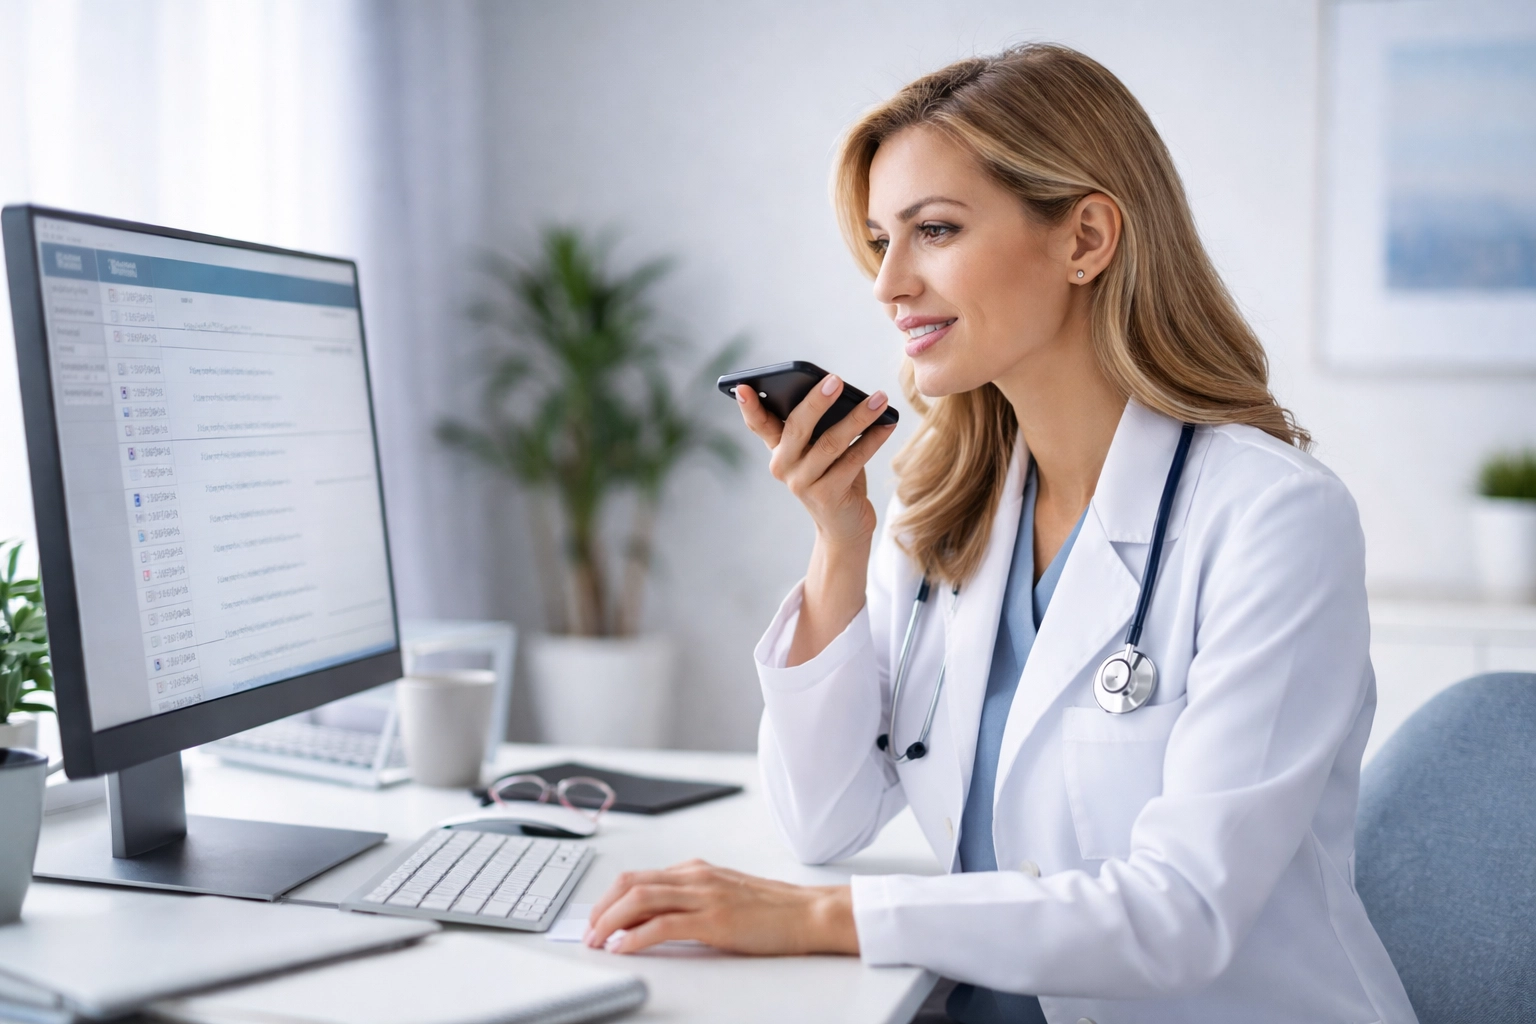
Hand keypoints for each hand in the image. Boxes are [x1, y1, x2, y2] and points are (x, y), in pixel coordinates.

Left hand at [584, 859, 857, 955]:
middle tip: (589, 933)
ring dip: (611, 922)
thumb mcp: (725, 895)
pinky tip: (624, 948)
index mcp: (696, 870)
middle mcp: (696, 877)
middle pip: (631, 884)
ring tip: (598, 942)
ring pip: (640, 899)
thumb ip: (692, 900)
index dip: (609, 898)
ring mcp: (704, 895)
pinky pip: (664, 924)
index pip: (638, 877)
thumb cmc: (773, 910)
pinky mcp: (714, 919)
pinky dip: (636, 936)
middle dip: (602, 909)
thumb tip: (656, 920)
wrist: (809, 912)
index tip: (596, 919)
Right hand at [735, 375, 896, 550]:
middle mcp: (784, 466)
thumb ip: (820, 426)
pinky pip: (852, 460)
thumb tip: (841, 393)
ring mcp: (803, 483)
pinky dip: (872, 439)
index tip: (742, 386)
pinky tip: (887, 424)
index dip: (749, 407)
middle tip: (835, 379)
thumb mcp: (820, 451)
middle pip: (797, 427)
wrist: (844, 527)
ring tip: (878, 398)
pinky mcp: (828, 496)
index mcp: (778, 450)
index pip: (759, 424)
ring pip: (830, 442)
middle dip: (816, 401)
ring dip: (858, 417)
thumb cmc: (834, 478)